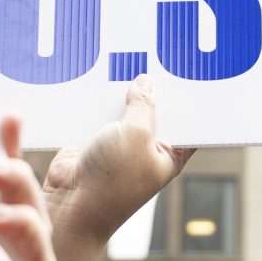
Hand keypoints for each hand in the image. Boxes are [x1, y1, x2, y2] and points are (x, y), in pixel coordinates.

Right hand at [38, 74, 194, 260]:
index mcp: (171, 155)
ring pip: (124, 110)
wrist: (70, 207)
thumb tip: (145, 82)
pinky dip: (96, 101)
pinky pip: (97, 114)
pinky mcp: (92, 141)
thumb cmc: (112, 182)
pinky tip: (97, 77)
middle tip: (155, 54)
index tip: (192, 69)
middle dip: (152, 88)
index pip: (187, 122)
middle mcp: (147, 150)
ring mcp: (119, 146)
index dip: (190, 98)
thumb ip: (143, 105)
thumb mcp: (137, 134)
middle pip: (154, 110)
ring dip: (121, 92)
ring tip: (124, 58)